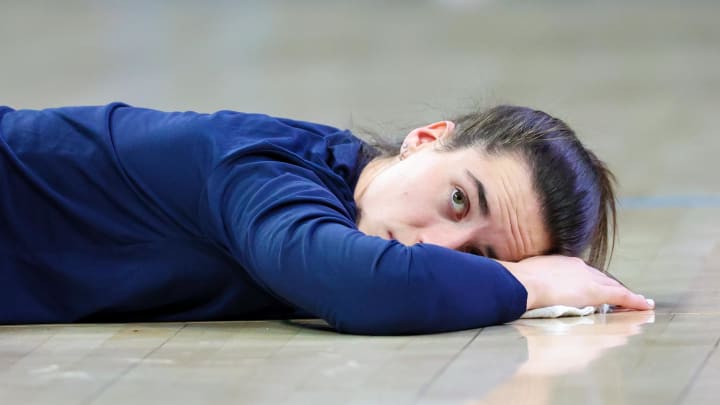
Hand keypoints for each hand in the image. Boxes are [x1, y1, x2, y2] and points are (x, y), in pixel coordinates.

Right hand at [497, 255, 653, 310]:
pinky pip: (620, 296)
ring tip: (634, 303)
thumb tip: (519, 282)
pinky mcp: (595, 291)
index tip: (591, 287)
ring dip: (622, 296)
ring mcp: (587, 277)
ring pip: (611, 287)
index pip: (582, 273)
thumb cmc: (516, 281)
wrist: (523, 282)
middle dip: (610, 287)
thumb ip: (529, 278)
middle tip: (620, 297)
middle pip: (600, 277)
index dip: (590, 281)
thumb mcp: (524, 275)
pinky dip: (633, 301)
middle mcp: (578, 266)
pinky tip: (645, 305)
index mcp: (561, 262)